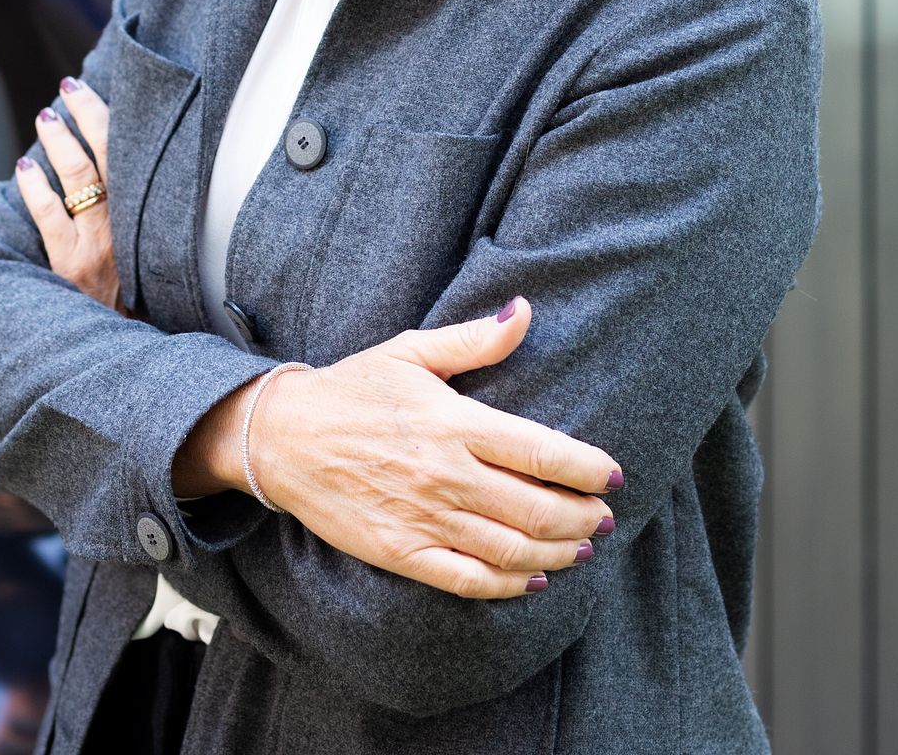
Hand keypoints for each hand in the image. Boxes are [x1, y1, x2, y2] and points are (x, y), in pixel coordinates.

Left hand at [14, 78, 137, 316]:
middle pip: (106, 155)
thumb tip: (111, 163)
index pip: (129, 153)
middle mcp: (125, 222)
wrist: (124, 345)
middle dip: (86, 115)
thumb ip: (133, 210)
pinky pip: (50, 216)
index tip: (92, 89)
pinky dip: (35, 188)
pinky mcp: (70, 264)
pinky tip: (24, 168)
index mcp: (145, 213)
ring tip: (45, 118)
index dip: (110, 117)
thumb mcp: (146, 247)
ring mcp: (98, 243)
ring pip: (78, 178)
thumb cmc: (136, 292)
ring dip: (59, 143)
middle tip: (68, 87)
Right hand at [243, 299, 620, 598]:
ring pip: (512, 550)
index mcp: (454, 422)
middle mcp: (446, 475)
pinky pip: (469, 580)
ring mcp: (424, 518)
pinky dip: (508, 585)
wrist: (283, 438)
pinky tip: (531, 579)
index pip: (541, 451)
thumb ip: (474, 339)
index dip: (588, 468)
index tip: (614, 475)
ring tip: (581, 548)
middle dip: (584, 518)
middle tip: (604, 518)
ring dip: (557, 553)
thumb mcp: (411, 351)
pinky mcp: (402, 553)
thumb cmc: (352, 388)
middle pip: (538, 509)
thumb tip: (525, 311)